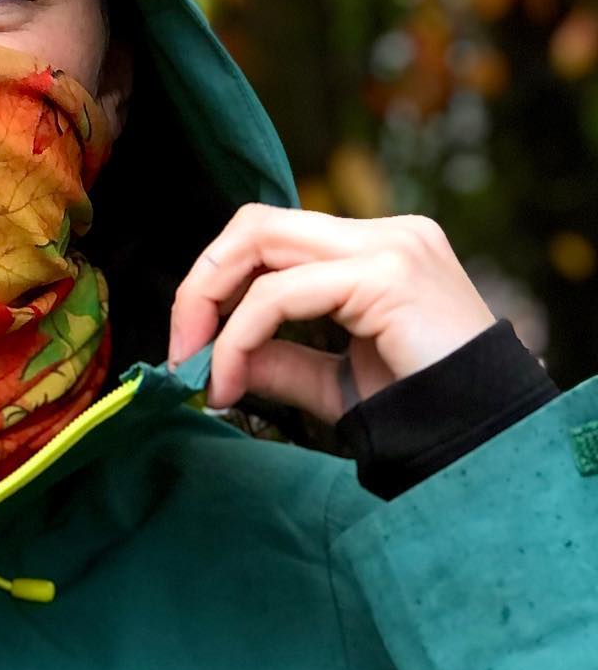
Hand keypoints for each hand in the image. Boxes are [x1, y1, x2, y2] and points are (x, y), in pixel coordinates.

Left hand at [167, 204, 496, 419]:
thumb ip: (277, 359)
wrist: (489, 446)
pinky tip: (231, 381)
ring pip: (259, 243)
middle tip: (181, 349)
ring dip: (209, 306)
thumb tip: (211, 354)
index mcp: (375, 248)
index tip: (190, 347)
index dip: (216, 282)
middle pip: (255, 223)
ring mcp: (390, 246)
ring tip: (200, 369)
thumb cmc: (423, 414)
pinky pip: (280, 294)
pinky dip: (239, 336)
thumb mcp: (334, 382)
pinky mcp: (388, 274)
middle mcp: (386, 233)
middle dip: (201, 284)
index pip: (271, 234)